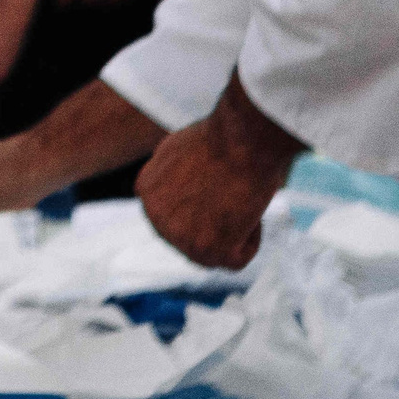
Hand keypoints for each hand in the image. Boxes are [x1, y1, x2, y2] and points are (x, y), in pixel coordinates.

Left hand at [134, 76, 302, 269]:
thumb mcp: (174, 148)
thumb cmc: (219, 138)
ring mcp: (180, 239)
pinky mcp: (209, 252)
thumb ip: (161, 174)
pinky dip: (251, 239)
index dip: (200, 202)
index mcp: (146, 192)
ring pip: (214, 251)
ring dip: (233, 230)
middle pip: (191, 236)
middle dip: (214, 221)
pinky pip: (236, 260)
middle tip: (232, 193)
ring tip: (240, 199)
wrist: (241, 141)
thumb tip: (149, 192)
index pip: (173, 213)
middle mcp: (156, 219)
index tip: (217, 185)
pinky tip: (249, 212)